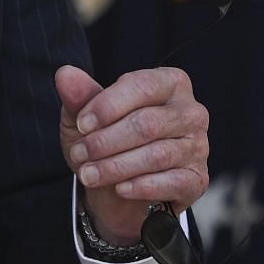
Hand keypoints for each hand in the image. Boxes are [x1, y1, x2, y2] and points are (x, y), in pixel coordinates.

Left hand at [55, 65, 209, 247]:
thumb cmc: (106, 139)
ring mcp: (198, 146)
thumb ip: (79, 96)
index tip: (81, 124)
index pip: (141, 86)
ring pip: (157, 155)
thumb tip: (65, 74)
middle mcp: (191, 111)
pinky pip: (173, 182)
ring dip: (117, 166)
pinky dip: (142, 187)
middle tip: (79, 154)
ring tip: (88, 174)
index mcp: (169, 83)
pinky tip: (120, 189)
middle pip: (148, 124)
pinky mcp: (198, 179)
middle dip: (106, 141)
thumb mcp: (86, 117)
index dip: (108, 105)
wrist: (118, 188)